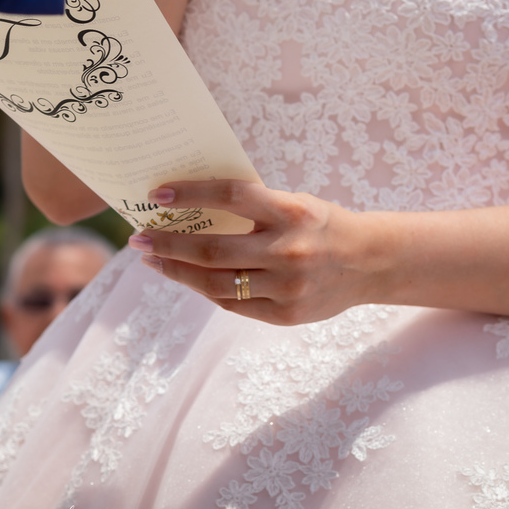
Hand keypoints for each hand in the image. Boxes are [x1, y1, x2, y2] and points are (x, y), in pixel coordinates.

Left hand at [126, 179, 373, 324]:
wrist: (370, 263)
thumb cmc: (321, 224)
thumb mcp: (294, 204)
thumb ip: (253, 207)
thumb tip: (192, 203)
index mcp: (292, 212)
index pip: (232, 197)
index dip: (192, 194)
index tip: (158, 194)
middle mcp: (289, 250)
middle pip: (213, 250)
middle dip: (168, 243)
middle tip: (138, 237)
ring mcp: (287, 287)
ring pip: (217, 283)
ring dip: (178, 270)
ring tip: (153, 259)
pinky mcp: (285, 315)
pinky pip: (233, 304)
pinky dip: (205, 290)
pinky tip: (186, 277)